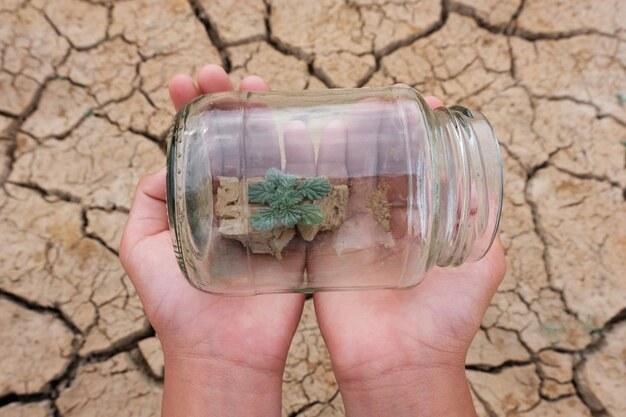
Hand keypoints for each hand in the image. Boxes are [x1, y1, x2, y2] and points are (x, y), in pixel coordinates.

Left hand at [120, 65, 304, 416]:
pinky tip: (304, 127)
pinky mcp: (301, 232)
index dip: (193, 113)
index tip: (187, 82)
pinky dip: (311, 158)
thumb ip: (148, 201)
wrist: (221, 349)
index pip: (199, 146)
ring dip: (269, 121)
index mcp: (201, 202)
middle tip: (223, 75)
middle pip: (238, 143)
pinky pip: (309, 189)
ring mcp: (271, 214)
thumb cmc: (175, 303)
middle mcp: (237, 201)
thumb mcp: (140, 246)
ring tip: (261, 89)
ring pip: (274, 157)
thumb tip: (166, 163)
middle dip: (230, 105)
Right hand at [311, 94, 505, 415]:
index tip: (412, 103)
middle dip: (369, 135)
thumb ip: (481, 222)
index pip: (409, 170)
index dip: (411, 137)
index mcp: (416, 225)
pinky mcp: (321, 254)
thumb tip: (481, 181)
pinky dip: (308, 184)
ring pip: (339, 183)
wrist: (403, 362)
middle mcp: (380, 226)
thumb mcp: (482, 262)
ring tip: (337, 119)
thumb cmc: (448, 318)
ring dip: (337, 151)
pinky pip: (311, 213)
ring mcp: (348, 237)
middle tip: (366, 104)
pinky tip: (306, 155)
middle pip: (370, 169)